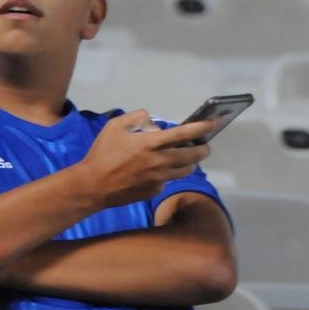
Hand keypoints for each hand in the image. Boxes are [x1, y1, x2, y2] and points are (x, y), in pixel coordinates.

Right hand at [76, 110, 214, 208]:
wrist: (93, 185)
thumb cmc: (102, 153)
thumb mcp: (114, 126)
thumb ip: (136, 118)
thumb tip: (153, 123)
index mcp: (151, 143)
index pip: (184, 134)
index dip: (202, 127)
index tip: (215, 122)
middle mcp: (160, 161)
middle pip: (193, 156)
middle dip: (203, 149)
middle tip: (204, 145)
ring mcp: (159, 178)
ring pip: (186, 170)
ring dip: (190, 163)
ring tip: (185, 158)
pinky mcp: (155, 191)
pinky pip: (168, 180)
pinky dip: (167, 174)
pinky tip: (156, 172)